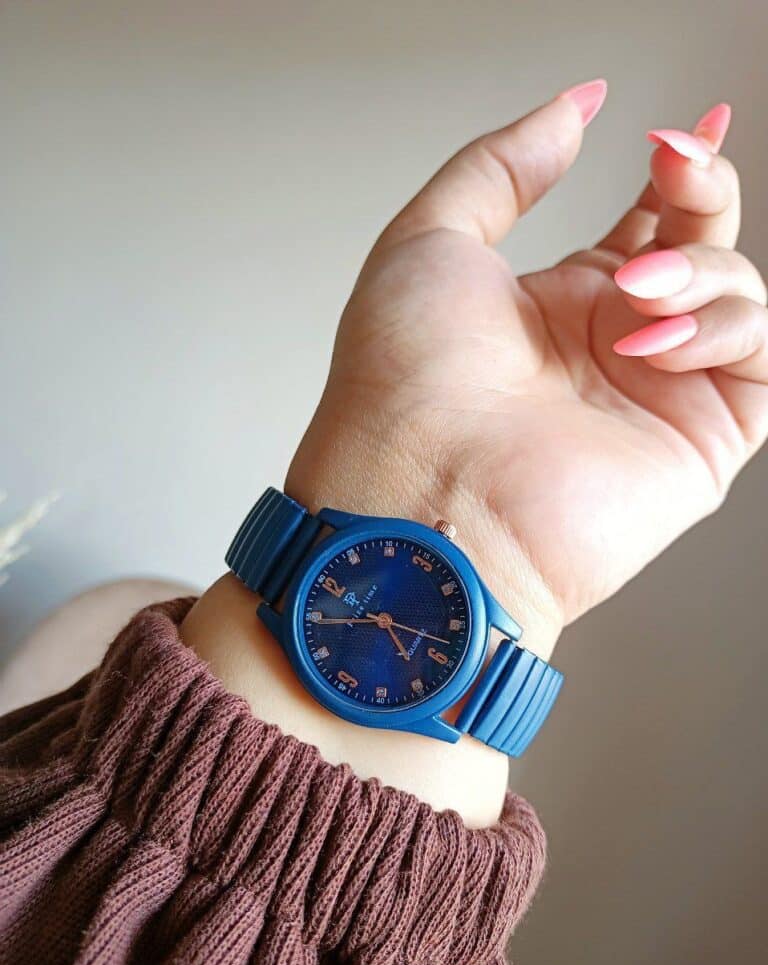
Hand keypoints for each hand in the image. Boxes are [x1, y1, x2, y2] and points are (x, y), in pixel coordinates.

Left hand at [287, 82, 766, 655]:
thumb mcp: (430, 240)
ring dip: (702, 268)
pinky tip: (656, 339)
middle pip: (704, 247)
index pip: (648, 227)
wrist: (418, 496)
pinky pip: (760, 360)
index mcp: (557, 308)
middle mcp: (613, 350)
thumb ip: (504, 164)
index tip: (691, 129)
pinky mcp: (697, 443)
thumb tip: (575, 108)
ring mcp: (657, 395)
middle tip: (673, 164)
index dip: (680, 174)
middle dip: (701, 191)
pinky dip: (725, 328)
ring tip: (634, 293)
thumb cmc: (399, 390)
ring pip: (741, 296)